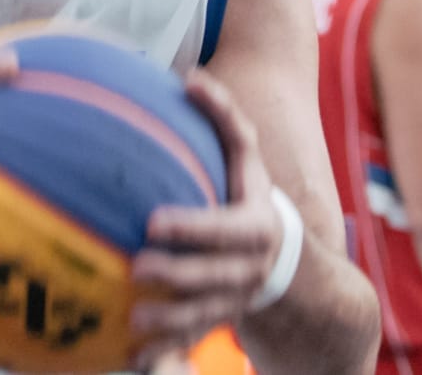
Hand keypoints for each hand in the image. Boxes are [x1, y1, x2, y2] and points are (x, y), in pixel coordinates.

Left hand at [129, 70, 281, 368]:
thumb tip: (190, 75)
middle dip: (177, 274)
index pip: (224, 228)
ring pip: (203, 315)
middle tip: (136, 267)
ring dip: (169, 320)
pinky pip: (192, 339)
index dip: (191, 227)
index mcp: (256, 226)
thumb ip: (226, 118)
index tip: (152, 221)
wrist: (288, 264)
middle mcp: (249, 267)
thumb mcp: (250, 160)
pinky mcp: (219, 320)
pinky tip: (134, 361)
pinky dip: (165, 351)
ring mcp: (235, 299)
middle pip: (212, 275)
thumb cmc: (252, 195)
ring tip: (134, 316)